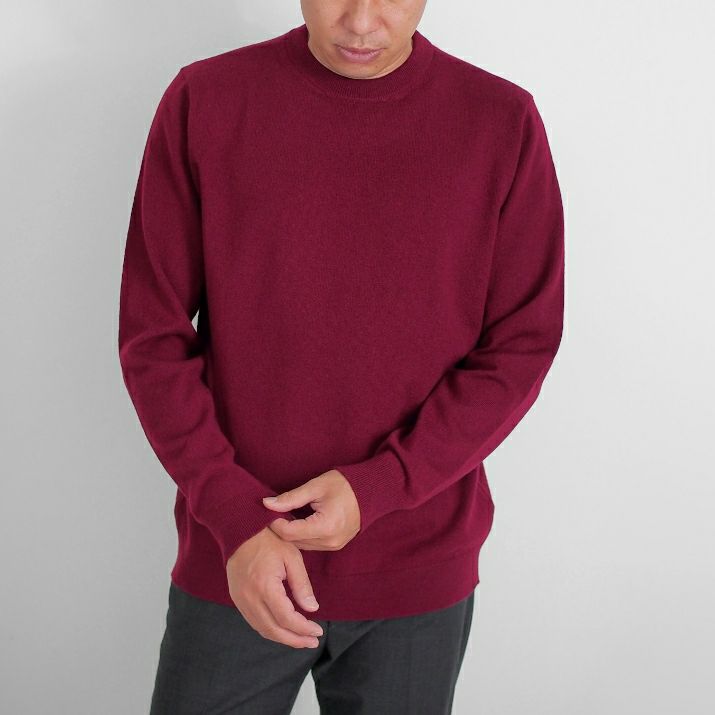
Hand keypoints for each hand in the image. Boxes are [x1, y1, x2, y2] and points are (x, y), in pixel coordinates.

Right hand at [226, 525, 323, 648]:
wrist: (240, 529)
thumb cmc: (269, 540)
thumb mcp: (292, 557)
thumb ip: (302, 585)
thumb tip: (312, 609)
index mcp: (265, 586)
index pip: (286, 618)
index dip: (303, 629)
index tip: (318, 631)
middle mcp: (249, 597)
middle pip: (273, 630)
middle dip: (294, 639)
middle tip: (312, 642)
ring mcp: (240, 599)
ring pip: (262, 629)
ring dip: (282, 637)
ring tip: (301, 639)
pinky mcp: (236, 598)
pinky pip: (253, 621)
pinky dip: (269, 628)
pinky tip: (283, 628)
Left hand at [262, 469, 360, 549]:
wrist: (370, 492)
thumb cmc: (343, 485)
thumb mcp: (315, 487)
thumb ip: (290, 497)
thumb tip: (267, 504)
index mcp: (325, 526)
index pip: (289, 532)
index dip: (275, 522)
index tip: (269, 510)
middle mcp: (329, 541)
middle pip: (293, 541)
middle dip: (281, 528)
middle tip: (275, 512)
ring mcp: (333, 546)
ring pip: (300, 545)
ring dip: (291, 533)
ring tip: (286, 516)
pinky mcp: (335, 546)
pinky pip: (310, 545)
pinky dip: (301, 535)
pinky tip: (299, 522)